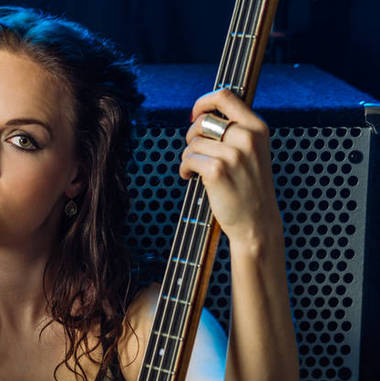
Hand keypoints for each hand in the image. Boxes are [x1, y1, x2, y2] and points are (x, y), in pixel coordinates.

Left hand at [180, 89, 280, 243]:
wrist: (257, 222)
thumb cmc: (250, 189)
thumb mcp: (253, 152)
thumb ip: (236, 132)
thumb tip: (202, 117)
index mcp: (257, 128)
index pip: (226, 96)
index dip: (204, 102)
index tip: (195, 115)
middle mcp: (247, 137)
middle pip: (204, 121)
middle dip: (192, 136)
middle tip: (194, 152)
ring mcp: (233, 154)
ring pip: (193, 143)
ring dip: (188, 157)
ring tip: (194, 170)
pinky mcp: (217, 171)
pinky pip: (189, 160)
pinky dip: (185, 169)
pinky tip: (190, 177)